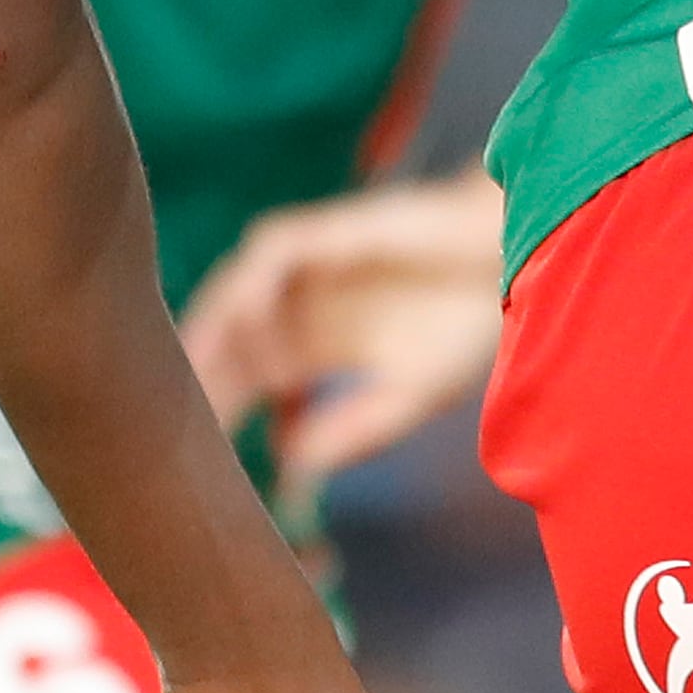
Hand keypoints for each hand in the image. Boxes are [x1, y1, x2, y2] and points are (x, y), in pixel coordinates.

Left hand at [183, 172, 509, 499]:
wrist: (522, 260)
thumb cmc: (472, 323)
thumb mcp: (411, 396)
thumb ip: (354, 431)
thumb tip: (291, 462)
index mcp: (318, 343)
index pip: (246, 378)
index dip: (221, 410)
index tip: (200, 457)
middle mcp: (304, 304)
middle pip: (227, 338)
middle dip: (201, 376)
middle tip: (171, 420)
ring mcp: (314, 266)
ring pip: (235, 290)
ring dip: (211, 328)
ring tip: (195, 376)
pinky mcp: (334, 229)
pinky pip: (270, 247)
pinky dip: (252, 280)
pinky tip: (253, 320)